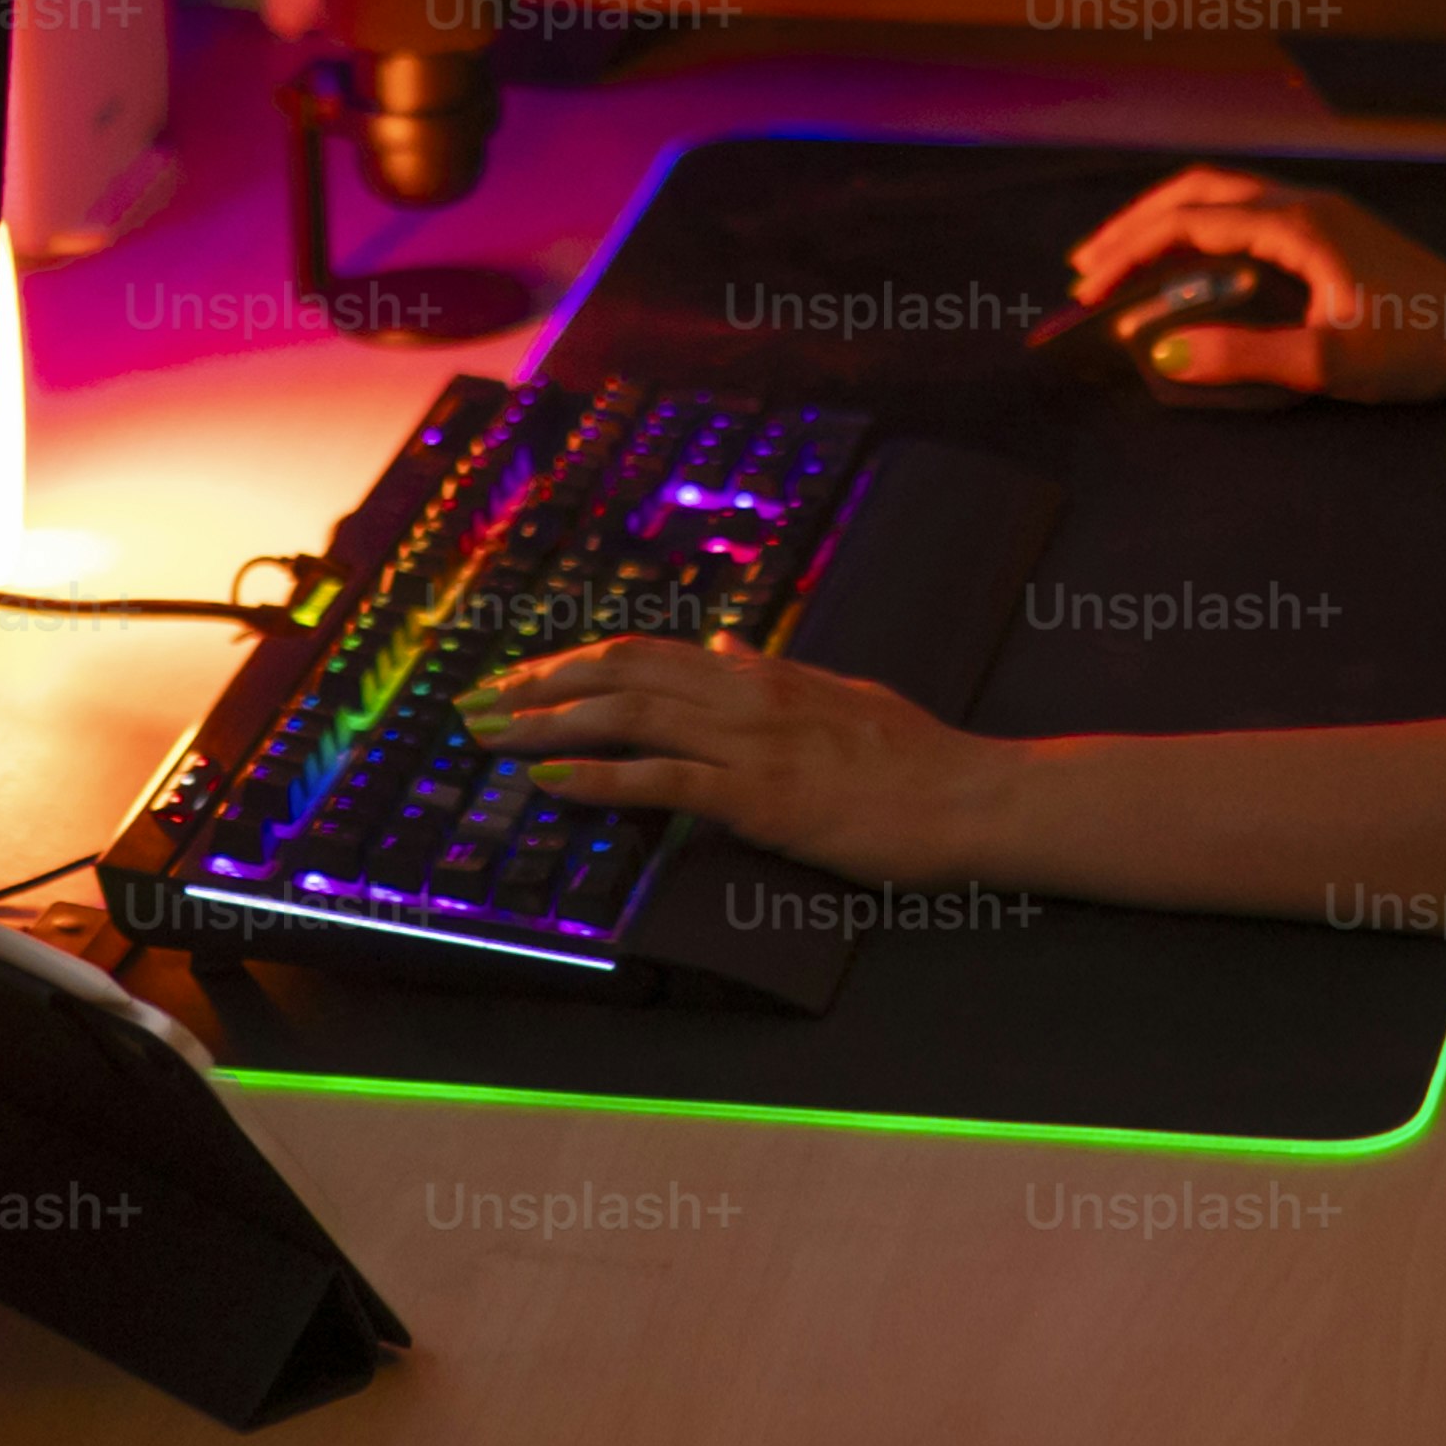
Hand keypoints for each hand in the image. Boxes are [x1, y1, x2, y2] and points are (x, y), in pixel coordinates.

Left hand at [458, 636, 1016, 885]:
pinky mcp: (762, 798)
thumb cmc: (913, 756)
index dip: (578, 661)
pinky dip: (600, 778)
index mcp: (764, 674)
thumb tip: (726, 647)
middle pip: (622, 673)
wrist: (969, 797)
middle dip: (541, 686)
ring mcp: (753, 745)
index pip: (650, 653)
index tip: (524, 675)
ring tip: (491, 735)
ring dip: (550, 724)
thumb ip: (776, 673)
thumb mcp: (840, 695)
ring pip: (631, 716)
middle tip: (476, 703)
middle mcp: (748, 696)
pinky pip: (665, 781)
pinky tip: (552, 780)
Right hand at [1064, 166, 1445, 402]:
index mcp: (1297, 223)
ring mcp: (1318, 211)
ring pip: (1221, 194)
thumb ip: (1245, 356)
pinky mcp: (1329, 229)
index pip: (1189, 224)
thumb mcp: (1327, 362)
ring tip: (1123, 259)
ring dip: (1166, 221)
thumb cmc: (1418, 346)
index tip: (1088, 290)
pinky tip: (1188, 262)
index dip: (1130, 254)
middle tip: (1086, 267)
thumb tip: (1165, 353)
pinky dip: (1201, 228)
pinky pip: (1245, 210)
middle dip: (1135, 226)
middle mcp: (1302, 203)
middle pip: (1195, 191)